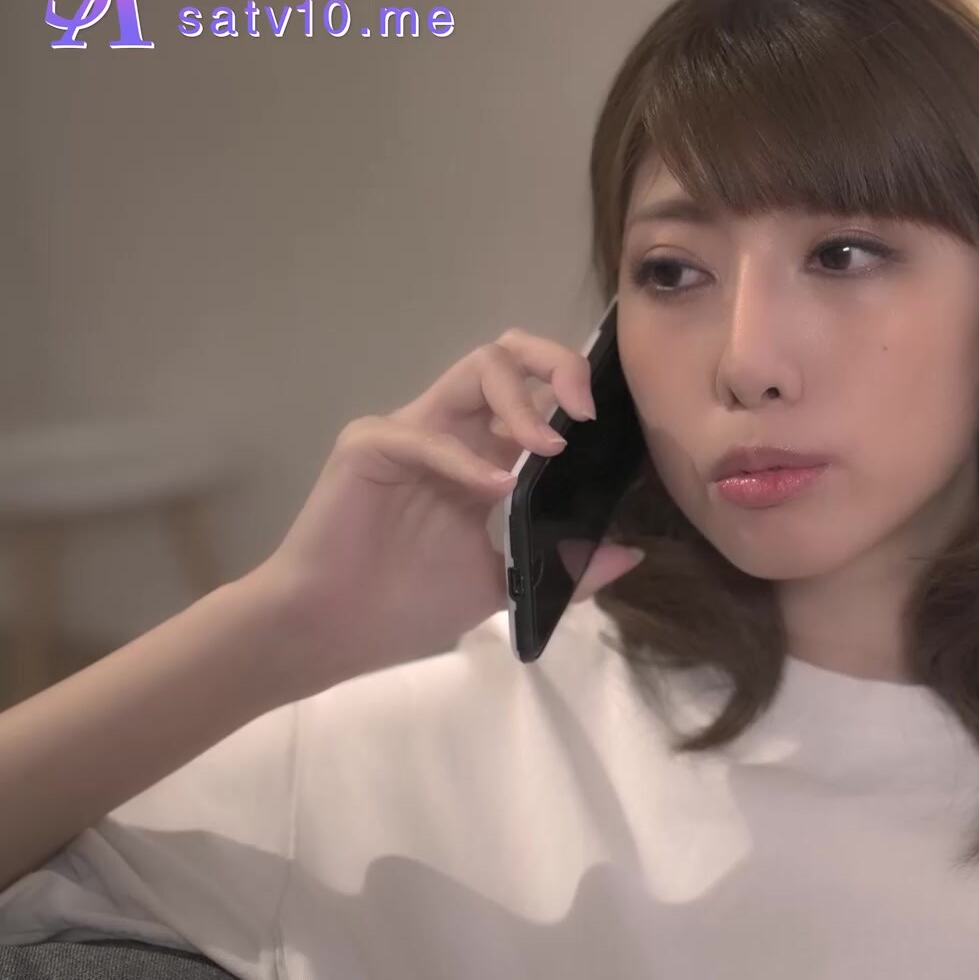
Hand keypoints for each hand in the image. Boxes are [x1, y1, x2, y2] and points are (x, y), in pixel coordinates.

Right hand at [245, 327, 644, 692]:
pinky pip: (425, 434)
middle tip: (583, 408)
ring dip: (522, 401)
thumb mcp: (506, 585)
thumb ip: (565, 567)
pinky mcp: (370, 446)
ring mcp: (410, 433)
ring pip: (475, 367)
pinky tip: (493, 490)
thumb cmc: (407, 606)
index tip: (601, 423)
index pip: (531, 391)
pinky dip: (466, 458)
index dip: (570, 388)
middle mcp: (451, 433)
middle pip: (507, 356)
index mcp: (482, 458)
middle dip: (556, 363)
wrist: (335, 634)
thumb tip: (629, 551)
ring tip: (547, 447)